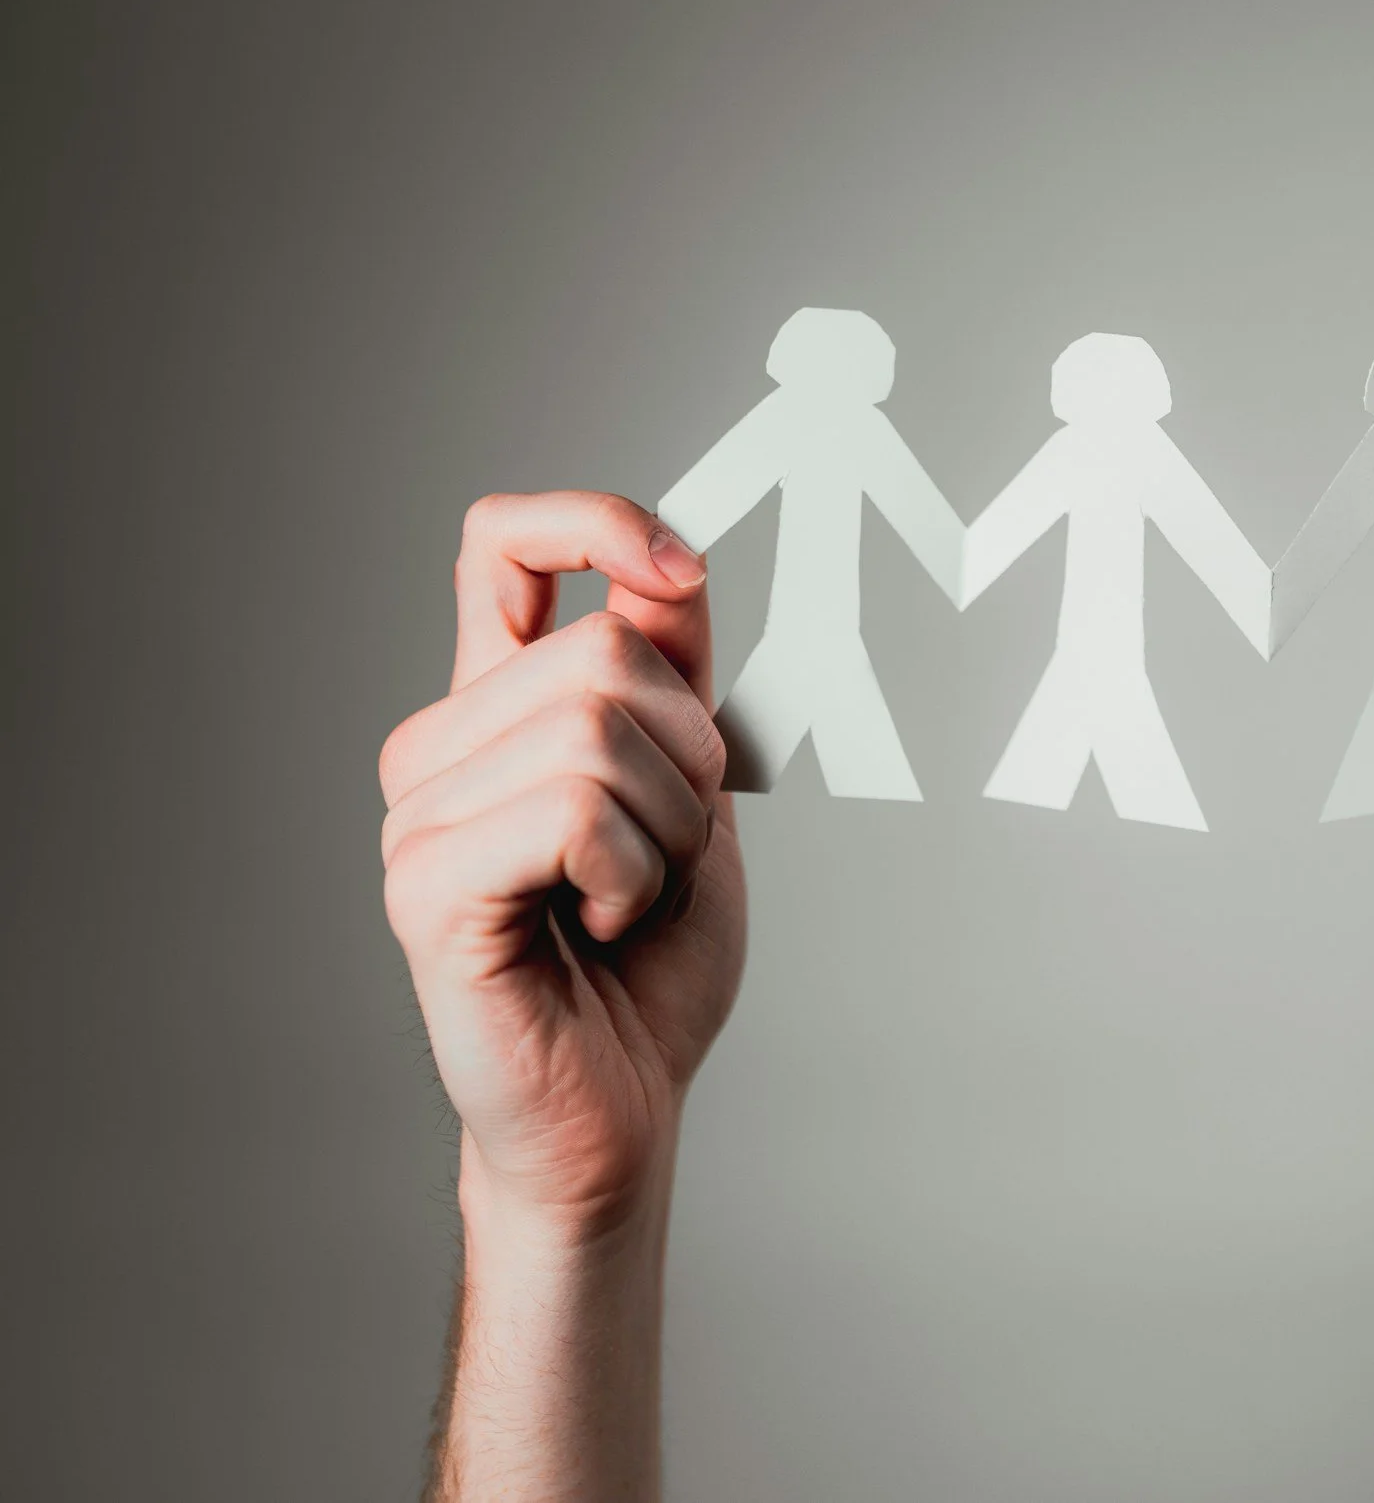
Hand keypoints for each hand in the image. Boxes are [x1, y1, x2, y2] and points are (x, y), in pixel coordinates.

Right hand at [379, 491, 747, 1229]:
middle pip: (606, 650)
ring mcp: (420, 814)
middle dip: (694, 756)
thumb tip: (673, 566)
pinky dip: (632, 873)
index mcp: (499, 710)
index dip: (593, 524)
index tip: (679, 573)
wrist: (622, 1108)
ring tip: (632, 897)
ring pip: (598, 730)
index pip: (502, 545)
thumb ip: (673, 680)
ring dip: (672, 829)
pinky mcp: (427, 887)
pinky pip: (573, 813)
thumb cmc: (649, 965)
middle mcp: (442, 746)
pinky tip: (601, 923)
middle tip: (672, 851)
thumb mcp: (691, 792)